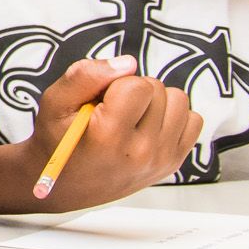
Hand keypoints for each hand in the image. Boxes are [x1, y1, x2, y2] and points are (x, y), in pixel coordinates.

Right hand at [16, 57, 201, 209]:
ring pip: (179, 101)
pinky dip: (173, 117)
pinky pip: (193, 120)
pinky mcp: (174, 162)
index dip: (117, 83)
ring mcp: (162, 159)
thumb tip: (129, 63)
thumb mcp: (55, 102)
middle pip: (159, 90)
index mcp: (109, 136)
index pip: (138, 85)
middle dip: (135, 91)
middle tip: (112, 110)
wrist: (68, 185)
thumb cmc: (59, 140)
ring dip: (156, 102)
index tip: (101, 100)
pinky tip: (149, 126)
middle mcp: (142, 151)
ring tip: (132, 116)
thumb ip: (85, 75)